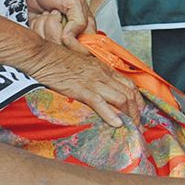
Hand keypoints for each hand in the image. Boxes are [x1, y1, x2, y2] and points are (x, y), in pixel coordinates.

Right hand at [17, 36, 139, 127]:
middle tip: (138, 125)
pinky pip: (100, 103)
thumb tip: (100, 87)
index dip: (137, 100)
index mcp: (104, 69)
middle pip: (129, 94)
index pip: (129, 85)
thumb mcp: (83, 65)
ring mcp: (94, 82)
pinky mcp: (82, 89)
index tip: (139, 111)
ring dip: (129, 115)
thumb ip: (94, 75)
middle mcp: (103, 75)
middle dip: (136, 111)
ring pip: (120, 98)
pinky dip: (110, 115)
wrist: (44, 56)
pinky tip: (116, 124)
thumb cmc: (59, 61)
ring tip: (132, 128)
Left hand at [27, 0, 94, 46]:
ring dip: (44, 25)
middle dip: (55, 29)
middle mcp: (72, 36)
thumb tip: (70, 39)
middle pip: (64, 49)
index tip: (65, 36)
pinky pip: (37, 40)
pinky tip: (42, 17)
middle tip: (57, 15)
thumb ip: (78, 22)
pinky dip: (36, 26)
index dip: (74, 46)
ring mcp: (56, 37)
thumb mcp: (74, 2)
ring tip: (49, 14)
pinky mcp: (42, 37)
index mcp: (86, 29)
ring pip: (48, 44)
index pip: (85, 50)